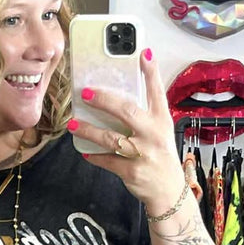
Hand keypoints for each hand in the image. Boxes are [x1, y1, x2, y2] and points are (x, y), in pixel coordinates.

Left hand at [67, 47, 183, 210]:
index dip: (151, 72)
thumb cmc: (159, 155)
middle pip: (127, 111)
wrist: (169, 192)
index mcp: (161, 120)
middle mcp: (154, 134)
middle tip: (85, 92)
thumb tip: (117, 95)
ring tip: (74, 124)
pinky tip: (85, 151)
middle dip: (105, 100)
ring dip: (90, 131)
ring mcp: (143, 153)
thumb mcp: (160, 131)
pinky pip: (108, 161)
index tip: (143, 52)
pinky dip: (95, 156)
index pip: (157, 91)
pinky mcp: (132, 171)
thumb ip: (144, 113)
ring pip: (111, 138)